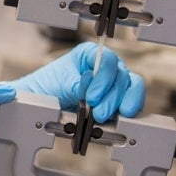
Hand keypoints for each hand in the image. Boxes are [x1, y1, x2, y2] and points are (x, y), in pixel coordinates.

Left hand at [8, 41, 144, 121]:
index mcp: (91, 54)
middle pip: (122, 77)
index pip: (108, 60)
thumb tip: (90, 87)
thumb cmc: (50, 85)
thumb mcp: (60, 83)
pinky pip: (132, 103)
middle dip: (111, 97)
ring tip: (103, 118)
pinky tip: (118, 120)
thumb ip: (77, 85)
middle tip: (98, 113)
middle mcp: (106, 67)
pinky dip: (126, 113)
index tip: (92, 97)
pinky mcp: (118, 100)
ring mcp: (114, 83)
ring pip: (132, 89)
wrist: (43, 101)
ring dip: (121, 105)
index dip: (104, 78)